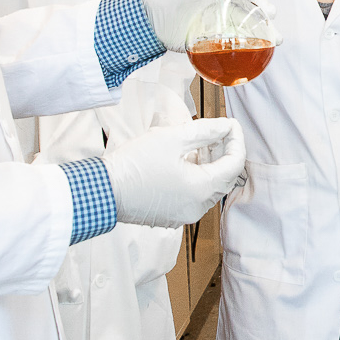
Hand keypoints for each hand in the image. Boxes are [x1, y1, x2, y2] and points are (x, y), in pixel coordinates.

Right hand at [100, 117, 246, 227]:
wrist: (102, 190)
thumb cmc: (134, 163)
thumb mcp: (173, 138)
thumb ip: (205, 131)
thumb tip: (226, 127)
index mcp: (202, 189)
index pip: (235, 164)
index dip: (237, 141)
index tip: (231, 124)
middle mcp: (198, 207)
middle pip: (225, 177)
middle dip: (224, 152)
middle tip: (217, 131)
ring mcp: (185, 214)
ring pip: (210, 187)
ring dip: (210, 164)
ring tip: (199, 142)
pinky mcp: (172, 215)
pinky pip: (194, 195)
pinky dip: (196, 177)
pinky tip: (186, 159)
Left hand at [142, 0, 274, 51]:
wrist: (148, 18)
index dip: (260, 3)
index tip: (271, 12)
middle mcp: (221, 6)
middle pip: (249, 16)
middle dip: (266, 26)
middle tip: (276, 36)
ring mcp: (215, 24)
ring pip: (242, 32)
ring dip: (258, 39)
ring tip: (270, 46)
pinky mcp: (207, 41)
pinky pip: (228, 45)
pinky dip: (240, 50)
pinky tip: (249, 56)